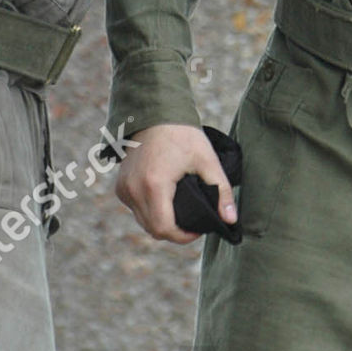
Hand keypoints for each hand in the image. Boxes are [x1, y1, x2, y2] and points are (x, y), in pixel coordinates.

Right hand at [114, 122, 237, 244]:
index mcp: (154, 185)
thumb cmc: (181, 134)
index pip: (164, 228)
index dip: (183, 236)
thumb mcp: (207, 160)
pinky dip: (150, 212)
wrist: (154, 113)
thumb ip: (221, 191)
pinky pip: (135, 210)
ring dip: (161, 223)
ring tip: (181, 212)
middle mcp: (133, 190)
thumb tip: (231, 220)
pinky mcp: (120, 186)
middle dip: (174, 232)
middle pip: (153, 229)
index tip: (198, 230)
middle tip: (192, 222)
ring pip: (143, 221)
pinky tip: (166, 202)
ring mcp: (124, 189)